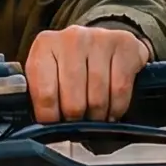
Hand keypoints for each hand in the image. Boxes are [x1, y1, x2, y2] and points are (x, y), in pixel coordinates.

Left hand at [25, 24, 148, 125]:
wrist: (103, 41)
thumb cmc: (72, 63)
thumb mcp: (49, 73)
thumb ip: (41, 94)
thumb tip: (44, 126)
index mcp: (45, 45)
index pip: (44, 93)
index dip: (50, 118)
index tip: (55, 127)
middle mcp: (71, 38)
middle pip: (72, 99)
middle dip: (75, 120)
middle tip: (77, 124)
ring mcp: (99, 39)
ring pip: (97, 97)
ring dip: (97, 117)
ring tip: (95, 119)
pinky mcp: (124, 44)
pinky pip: (120, 89)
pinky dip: (116, 108)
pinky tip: (112, 111)